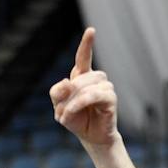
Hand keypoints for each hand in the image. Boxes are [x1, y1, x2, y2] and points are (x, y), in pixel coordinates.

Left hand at [49, 28, 117, 147]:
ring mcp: (105, 88)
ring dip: (73, 101)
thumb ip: (57, 93)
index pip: (83, 57)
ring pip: (86, 86)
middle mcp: (96, 79)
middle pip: (77, 78)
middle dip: (66, 96)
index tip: (91, 31)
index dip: (87, 44)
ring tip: (68, 115)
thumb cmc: (76, 120)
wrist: (90, 137)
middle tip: (61, 113)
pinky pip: (94, 95)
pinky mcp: (111, 99)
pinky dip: (81, 102)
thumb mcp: (59, 107)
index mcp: (82, 77)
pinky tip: (75, 111)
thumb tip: (66, 81)